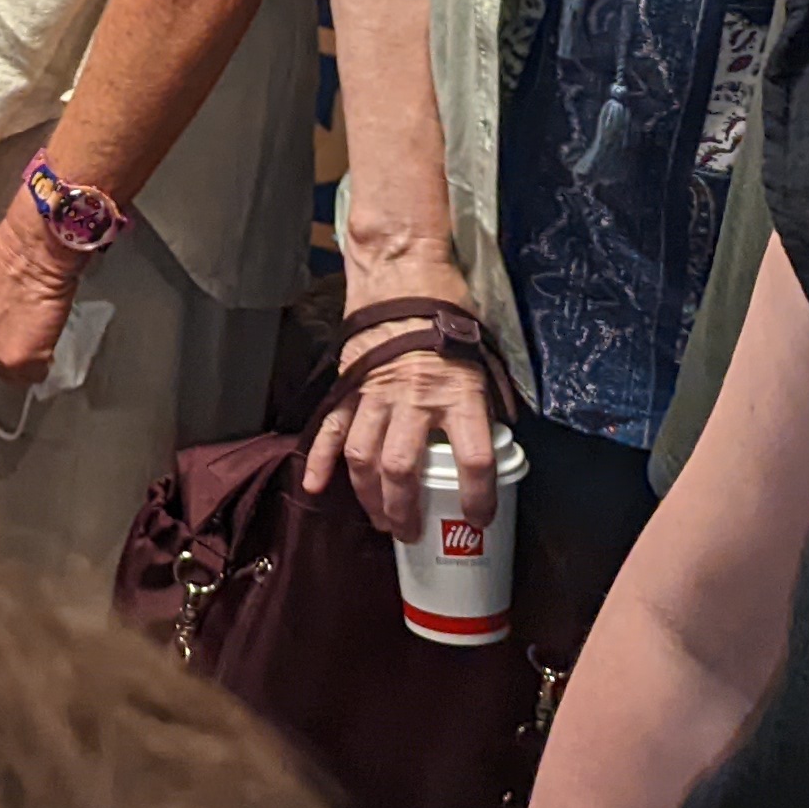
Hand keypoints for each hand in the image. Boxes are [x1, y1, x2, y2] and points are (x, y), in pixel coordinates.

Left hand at [0, 200, 84, 386]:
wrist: (33, 252)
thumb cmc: (10, 255)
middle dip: (1, 354)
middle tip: (19, 337)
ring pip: (10, 374)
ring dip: (23, 360)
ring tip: (36, 337)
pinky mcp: (19, 362)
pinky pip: (35, 375)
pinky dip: (44, 362)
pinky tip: (47, 342)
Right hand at [301, 264, 499, 532]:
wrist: (403, 273)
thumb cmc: (448, 313)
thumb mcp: (481, 357)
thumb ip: (483, 401)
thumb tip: (495, 438)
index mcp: (458, 393)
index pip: (474, 460)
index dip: (479, 498)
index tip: (479, 519)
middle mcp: (415, 398)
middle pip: (404, 468)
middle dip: (406, 509)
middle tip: (411, 533)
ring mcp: (375, 393)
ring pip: (364, 457)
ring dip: (369, 496)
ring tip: (379, 521)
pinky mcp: (350, 386)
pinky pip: (331, 428)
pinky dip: (318, 459)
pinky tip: (313, 487)